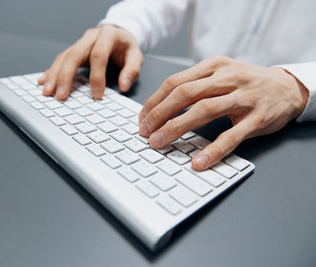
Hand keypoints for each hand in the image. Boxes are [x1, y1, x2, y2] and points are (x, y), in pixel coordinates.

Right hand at [38, 25, 142, 99]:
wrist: (119, 35)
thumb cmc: (126, 48)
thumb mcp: (136, 57)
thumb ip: (132, 71)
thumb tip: (124, 85)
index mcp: (108, 35)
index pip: (98, 55)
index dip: (97, 76)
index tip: (97, 95)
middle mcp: (90, 37)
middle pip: (74, 55)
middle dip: (66, 77)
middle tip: (61, 95)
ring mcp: (80, 42)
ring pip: (63, 57)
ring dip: (54, 75)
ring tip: (48, 92)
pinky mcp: (73, 50)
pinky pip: (60, 60)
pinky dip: (51, 72)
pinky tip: (43, 81)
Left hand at [138, 55, 308, 170]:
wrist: (288, 87)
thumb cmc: (248, 83)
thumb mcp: (221, 73)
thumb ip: (195, 85)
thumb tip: (161, 107)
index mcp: (214, 66)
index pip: (175, 82)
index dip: (154, 102)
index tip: (142, 118)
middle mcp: (227, 78)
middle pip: (184, 94)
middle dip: (159, 114)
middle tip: (144, 132)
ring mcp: (243, 97)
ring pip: (204, 110)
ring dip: (177, 128)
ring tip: (159, 143)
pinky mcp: (257, 118)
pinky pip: (232, 136)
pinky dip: (213, 150)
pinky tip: (198, 161)